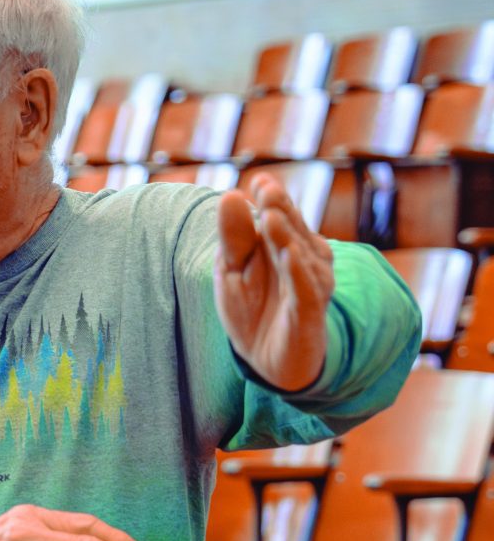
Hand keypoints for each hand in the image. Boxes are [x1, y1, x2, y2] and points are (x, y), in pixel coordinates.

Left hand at [215, 176, 333, 390]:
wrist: (266, 359)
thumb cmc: (252, 307)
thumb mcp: (232, 269)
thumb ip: (233, 236)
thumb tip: (230, 195)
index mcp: (284, 243)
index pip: (280, 214)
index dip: (271, 197)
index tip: (257, 180)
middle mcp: (305, 258)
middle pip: (292, 230)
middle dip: (281, 209)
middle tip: (267, 189)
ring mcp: (310, 284)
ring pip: (301, 256)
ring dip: (288, 236)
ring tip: (273, 216)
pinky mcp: (310, 312)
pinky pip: (307, 289)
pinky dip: (298, 272)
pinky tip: (289, 255)